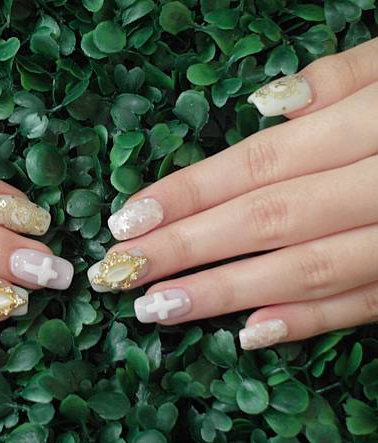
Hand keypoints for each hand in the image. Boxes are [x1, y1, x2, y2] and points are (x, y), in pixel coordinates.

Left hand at [88, 38, 377, 349]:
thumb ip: (340, 80)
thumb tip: (263, 105)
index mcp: (370, 128)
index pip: (256, 165)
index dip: (186, 194)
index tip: (125, 220)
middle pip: (265, 222)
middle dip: (185, 250)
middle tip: (117, 273)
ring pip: (305, 270)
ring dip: (225, 294)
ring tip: (158, 309)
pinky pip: (364, 304)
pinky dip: (307, 321)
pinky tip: (249, 334)